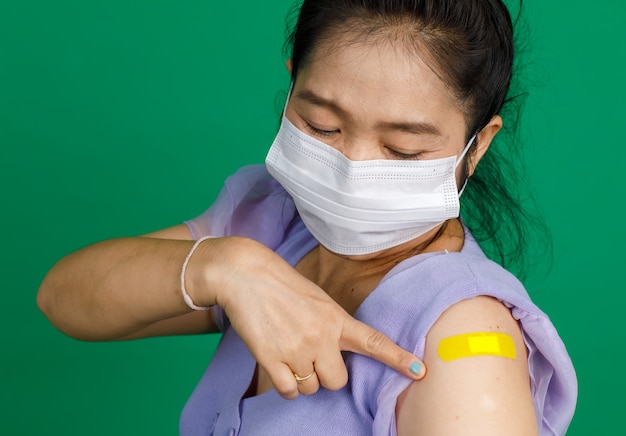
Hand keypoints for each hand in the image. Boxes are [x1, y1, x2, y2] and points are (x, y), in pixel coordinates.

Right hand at [193, 236, 425, 398]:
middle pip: (338, 381)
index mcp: (336, 318)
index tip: (420, 371)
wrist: (245, 275)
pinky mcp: (272, 359)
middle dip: (326, 373)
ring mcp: (297, 350)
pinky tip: (279, 363)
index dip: (398, 359)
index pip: (373, 341)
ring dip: (303, 378)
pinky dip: (286, 385)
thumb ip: (331, 325)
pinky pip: (290, 392)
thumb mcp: (317, 299)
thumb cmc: (281, 284)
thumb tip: (334, 353)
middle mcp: (321, 337)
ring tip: (289, 351)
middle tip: (311, 354)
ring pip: (312, 388)